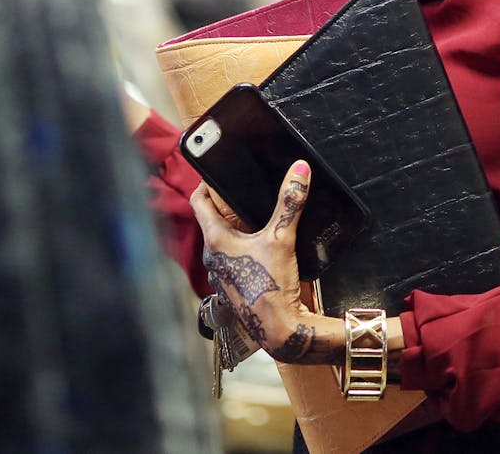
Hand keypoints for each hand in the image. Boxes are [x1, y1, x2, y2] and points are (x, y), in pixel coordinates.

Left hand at [191, 161, 344, 363]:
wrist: (279, 329)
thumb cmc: (270, 286)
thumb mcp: (282, 238)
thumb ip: (290, 202)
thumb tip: (299, 170)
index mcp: (216, 240)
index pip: (199, 201)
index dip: (205, 183)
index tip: (215, 170)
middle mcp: (213, 257)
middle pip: (213, 219)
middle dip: (225, 203)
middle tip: (242, 185)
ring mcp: (222, 273)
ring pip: (224, 240)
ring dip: (235, 226)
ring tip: (255, 212)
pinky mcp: (235, 284)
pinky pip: (235, 258)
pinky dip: (244, 247)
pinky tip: (263, 244)